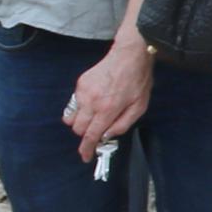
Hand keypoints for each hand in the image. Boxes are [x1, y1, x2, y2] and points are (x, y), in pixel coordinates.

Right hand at [63, 38, 151, 165]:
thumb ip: (123, 124)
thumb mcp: (139, 106)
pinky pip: (74, 102)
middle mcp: (91, 102)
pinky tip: (95, 100)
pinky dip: (81, 106)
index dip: (86, 149)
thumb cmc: (138, 80)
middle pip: (77, 129)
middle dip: (85, 134)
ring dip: (80, 121)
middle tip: (97, 130)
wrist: (130, 54)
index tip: (85, 156)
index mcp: (107, 109)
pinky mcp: (80, 83)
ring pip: (71, 117)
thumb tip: (107, 135)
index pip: (90, 136)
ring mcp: (83, 92)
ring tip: (95, 114)